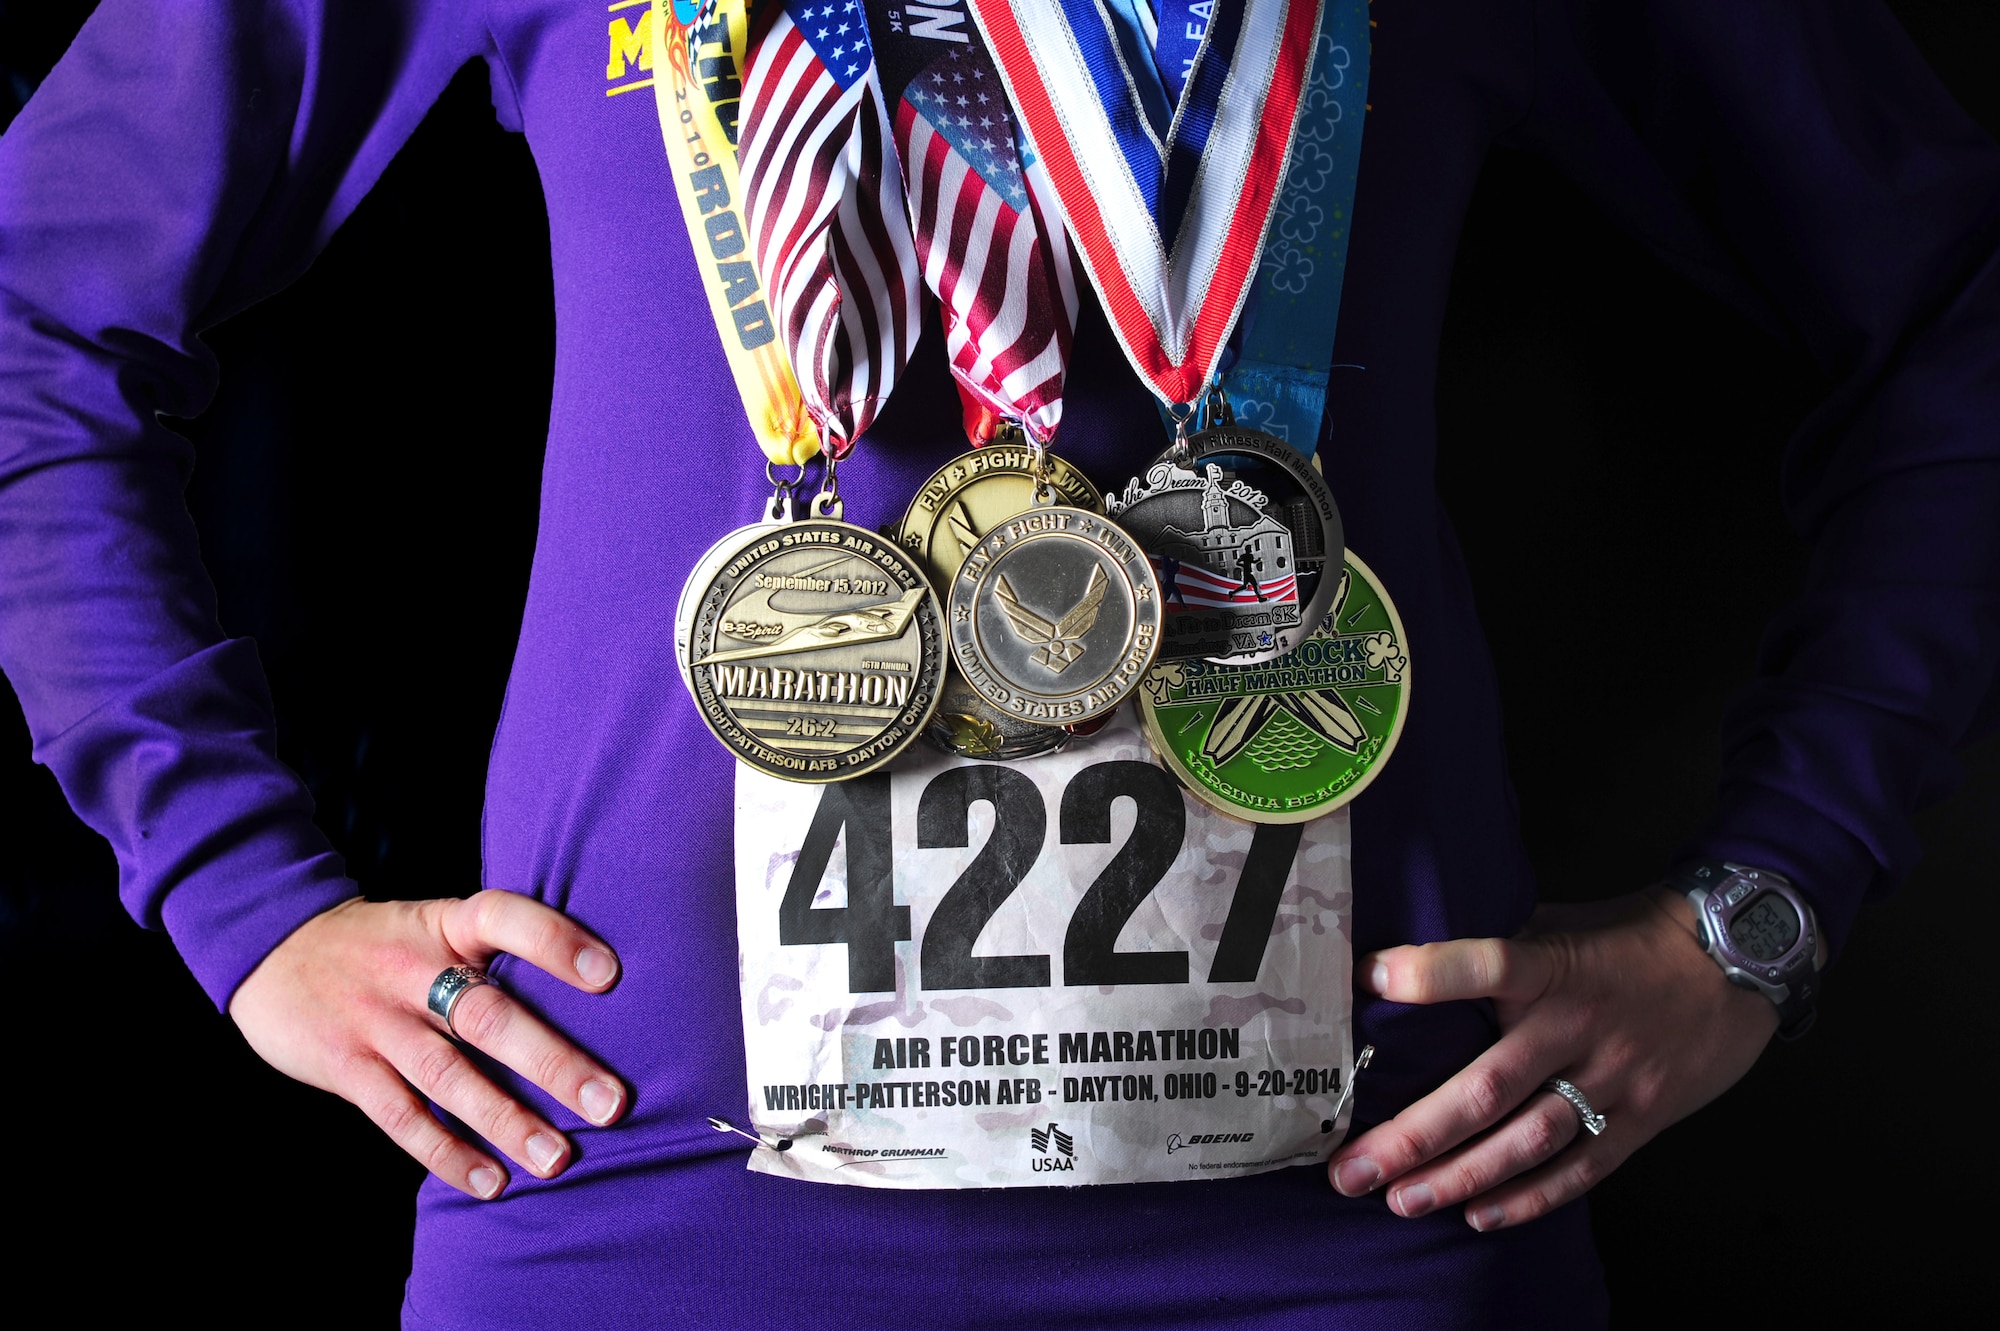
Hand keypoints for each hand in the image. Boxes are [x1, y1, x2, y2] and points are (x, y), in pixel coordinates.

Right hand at [230, 892, 626, 1199]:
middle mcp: (412, 969)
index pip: (503, 918)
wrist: (273, 948)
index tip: (609, 976)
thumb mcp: (434, 922)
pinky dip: (447, 1153)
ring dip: (507, 1121)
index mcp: (443, 924)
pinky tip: (491, 1181)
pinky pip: (401, 1118)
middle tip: (610, 1103)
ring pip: (448, 1076)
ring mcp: (376, 1022)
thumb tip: (596, 995)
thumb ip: (493, 951)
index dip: (555, 942)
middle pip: (487, 1017)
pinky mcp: (346, 1068)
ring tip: (558, 1158)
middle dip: (551, 1063)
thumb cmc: (386, 943)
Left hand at [1328, 888, 1777, 1229]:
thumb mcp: (1561, 925)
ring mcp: (1612, 1080)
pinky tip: (1479, 1216)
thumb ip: (1501, 949)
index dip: (1430, 973)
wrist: (1739, 962)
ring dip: (1461, 1177)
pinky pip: (1582, 1169)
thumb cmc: (1630, 939)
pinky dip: (1531, 1198)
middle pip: (1488, 1088)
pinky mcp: (1643, 1119)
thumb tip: (1413, 962)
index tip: (1370, 979)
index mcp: (1552, 968)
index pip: (1487, 964)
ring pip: (1528, 1140)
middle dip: (1414, 1135)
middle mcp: (1577, 1028)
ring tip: (1401, 1201)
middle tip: (1352, 1168)